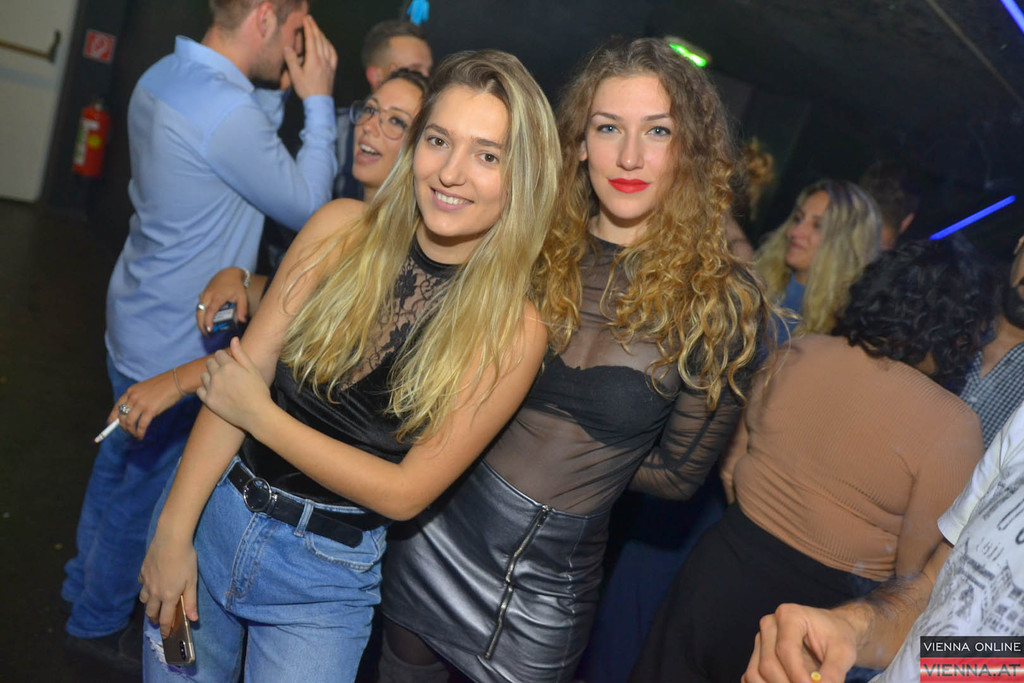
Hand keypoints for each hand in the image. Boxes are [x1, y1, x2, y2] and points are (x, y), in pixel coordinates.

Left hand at [109, 372, 182, 439]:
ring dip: (131, 431)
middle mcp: (133, 397)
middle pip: (122, 416)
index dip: (112, 417)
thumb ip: (137, 398)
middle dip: (124, 427)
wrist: (176, 381)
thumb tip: (133, 413)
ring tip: (135, 435)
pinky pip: (141, 425)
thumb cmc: (164, 385)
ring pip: (129, 422)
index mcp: (131, 391)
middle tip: (129, 431)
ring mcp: (141, 404)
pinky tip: (141, 435)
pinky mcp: (150, 410)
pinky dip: (140, 432)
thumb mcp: (145, 389)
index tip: (111, 424)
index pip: (117, 406)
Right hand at [138, 529, 197, 636]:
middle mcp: (154, 592)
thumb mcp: (192, 581)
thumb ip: (191, 601)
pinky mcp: (142, 571)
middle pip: (151, 612)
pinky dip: (145, 587)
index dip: (164, 629)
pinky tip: (150, 583)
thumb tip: (193, 619)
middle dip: (154, 619)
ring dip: (149, 604)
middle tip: (159, 620)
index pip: (164, 619)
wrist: (170, 539)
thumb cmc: (185, 560)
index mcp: (168, 596)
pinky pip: (141, 584)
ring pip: (144, 599)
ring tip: (155, 604)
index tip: (165, 635)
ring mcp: (146, 581)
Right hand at [197, 267, 248, 334]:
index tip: (209, 330)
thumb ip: (243, 308)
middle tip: (207, 335)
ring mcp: (204, 295)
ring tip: (207, 331)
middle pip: (200, 313)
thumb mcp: (242, 296)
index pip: (210, 311)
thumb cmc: (236, 285)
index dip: (208, 321)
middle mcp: (208, 296)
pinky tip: (206, 322)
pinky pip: (200, 307)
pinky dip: (201, 315)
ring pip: (198, 311)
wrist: (228, 273)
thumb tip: (242, 320)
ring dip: (200, 321)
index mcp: (217, 297)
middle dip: (201, 325)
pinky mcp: (202, 295)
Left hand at [197, 337, 270, 432]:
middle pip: (209, 363)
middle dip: (216, 365)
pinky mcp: (208, 401)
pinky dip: (205, 390)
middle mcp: (217, 375)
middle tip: (227, 374)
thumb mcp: (253, 369)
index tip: (230, 364)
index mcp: (229, 365)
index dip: (225, 357)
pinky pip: (200, 390)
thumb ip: (241, 354)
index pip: (219, 354)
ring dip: (210, 377)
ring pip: (203, 376)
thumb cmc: (258, 390)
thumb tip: (233, 339)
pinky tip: (216, 393)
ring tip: (222, 384)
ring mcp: (211, 388)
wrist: (256, 414)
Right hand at [283, 15, 336, 99]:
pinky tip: (327, 43)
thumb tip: (288, 47)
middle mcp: (323, 59)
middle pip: (320, 39)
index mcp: (314, 59)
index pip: (311, 39)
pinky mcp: (333, 69)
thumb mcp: (295, 75)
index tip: (306, 19)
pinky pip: (333, 53)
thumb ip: (292, 60)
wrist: (320, 103)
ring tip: (316, 29)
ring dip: (322, 35)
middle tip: (310, 19)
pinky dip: (329, 45)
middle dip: (315, 27)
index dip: (309, 28)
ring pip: (327, 45)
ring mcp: (330, 64)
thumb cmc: (306, 90)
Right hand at [743, 604, 858, 682]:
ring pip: (755, 672)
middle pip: (768, 664)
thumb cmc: (836, 638)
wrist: (830, 633)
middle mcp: (769, 625)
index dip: (797, 674)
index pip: (786, 648)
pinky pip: (751, 676)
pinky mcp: (757, 655)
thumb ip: (834, 671)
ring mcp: (760, 640)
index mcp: (789, 615)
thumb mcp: (843, 652)